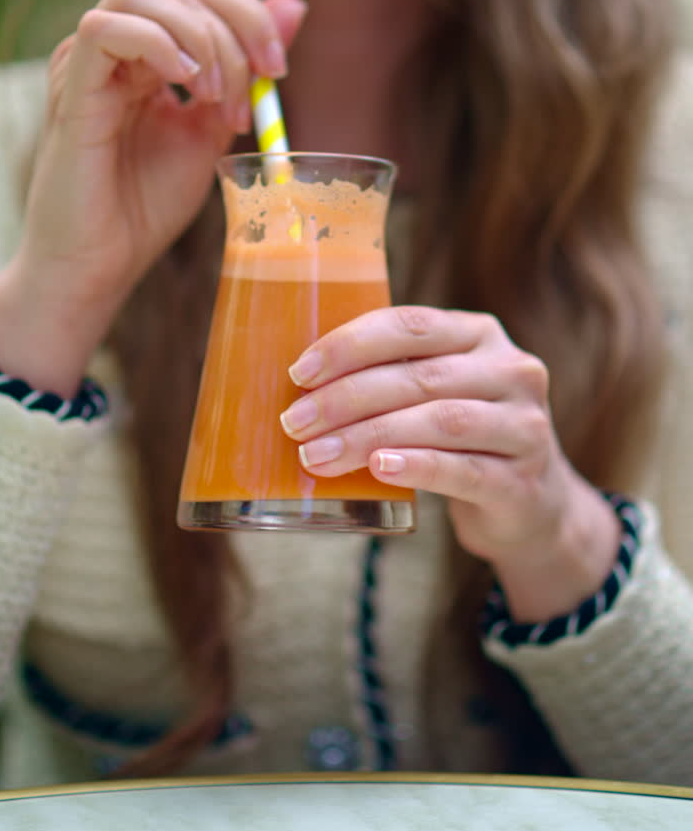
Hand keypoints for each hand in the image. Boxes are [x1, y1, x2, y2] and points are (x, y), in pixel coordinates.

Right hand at [0, 0, 305, 392]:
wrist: (104, 261)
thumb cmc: (149, 205)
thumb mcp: (216, 130)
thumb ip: (247, 72)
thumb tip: (295, 5)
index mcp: (150, 56)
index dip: (248, 16)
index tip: (278, 70)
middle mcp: (115, 49)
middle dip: (237, 27)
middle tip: (262, 82)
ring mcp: (88, 62)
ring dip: (198, 37)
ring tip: (217, 97)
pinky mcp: (70, 84)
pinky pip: (105, 30)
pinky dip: (156, 45)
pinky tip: (185, 86)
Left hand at [281, 306, 620, 616]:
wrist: (534, 505)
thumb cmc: (462, 440)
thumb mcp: (437, 392)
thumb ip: (391, 375)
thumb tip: (299, 384)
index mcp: (481, 336)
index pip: (410, 325)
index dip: (351, 344)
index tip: (299, 372)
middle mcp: (512, 372)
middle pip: (418, 376)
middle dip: (347, 398)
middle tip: (296, 422)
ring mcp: (524, 427)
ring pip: (439, 422)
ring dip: (368, 436)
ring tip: (317, 455)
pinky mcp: (522, 482)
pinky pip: (463, 470)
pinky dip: (416, 466)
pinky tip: (377, 469)